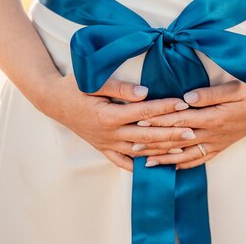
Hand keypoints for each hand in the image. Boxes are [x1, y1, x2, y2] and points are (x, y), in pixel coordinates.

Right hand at [37, 73, 194, 171]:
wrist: (52, 100)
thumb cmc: (73, 86)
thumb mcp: (93, 81)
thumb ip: (119, 88)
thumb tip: (144, 92)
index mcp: (109, 116)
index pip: (144, 112)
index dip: (165, 107)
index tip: (184, 103)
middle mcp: (109, 133)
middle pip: (147, 136)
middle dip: (171, 134)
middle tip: (193, 132)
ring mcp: (106, 143)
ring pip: (138, 151)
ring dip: (161, 150)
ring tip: (181, 149)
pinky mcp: (102, 148)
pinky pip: (122, 161)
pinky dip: (138, 165)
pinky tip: (153, 165)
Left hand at [132, 77, 245, 169]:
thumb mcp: (234, 87)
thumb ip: (209, 94)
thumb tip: (187, 98)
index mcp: (213, 117)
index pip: (179, 120)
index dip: (158, 121)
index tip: (139, 120)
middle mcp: (213, 134)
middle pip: (177, 140)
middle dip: (154, 143)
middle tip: (131, 145)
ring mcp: (216, 143)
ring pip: (186, 155)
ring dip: (164, 159)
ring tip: (144, 163)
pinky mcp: (220, 147)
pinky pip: (199, 159)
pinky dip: (183, 165)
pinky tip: (170, 168)